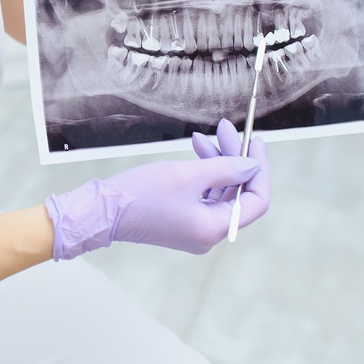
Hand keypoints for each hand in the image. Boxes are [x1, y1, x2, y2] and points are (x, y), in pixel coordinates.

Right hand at [44, 121, 270, 259]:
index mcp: (214, 228)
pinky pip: (204, 195)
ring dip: (218, 161)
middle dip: (234, 158)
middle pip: (237, 193)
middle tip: (228, 129)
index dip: (259, 170)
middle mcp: (209, 234)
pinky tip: (196, 150)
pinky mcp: (182, 220)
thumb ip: (226, 169)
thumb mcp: (189, 175)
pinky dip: (204, 173)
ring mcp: (195, 228)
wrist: (104, 211)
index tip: (254, 143)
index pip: (255, 201)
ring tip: (206, 135)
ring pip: (220, 191)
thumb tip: (253, 166)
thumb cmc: (142, 193)